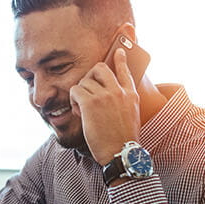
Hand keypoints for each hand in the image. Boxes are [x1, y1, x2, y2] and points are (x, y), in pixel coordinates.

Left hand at [69, 48, 140, 164]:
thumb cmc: (123, 140)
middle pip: (100, 68)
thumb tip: (112, 96)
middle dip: (90, 76)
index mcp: (130, 95)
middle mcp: (118, 91)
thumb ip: (124, 102)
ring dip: (79, 94)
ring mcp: (104, 96)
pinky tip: (79, 111)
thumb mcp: (131, 116)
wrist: (120, 152)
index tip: (119, 51)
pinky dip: (73, 100)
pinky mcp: (90, 103)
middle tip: (86, 90)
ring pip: (84, 81)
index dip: (121, 60)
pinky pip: (75, 90)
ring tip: (82, 109)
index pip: (125, 71)